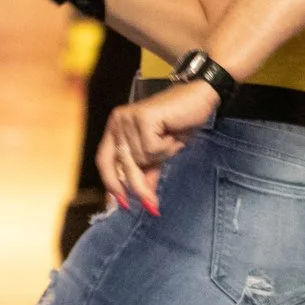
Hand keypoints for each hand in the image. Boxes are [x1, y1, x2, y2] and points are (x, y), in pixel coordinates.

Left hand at [96, 80, 216, 213]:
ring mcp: (128, 118)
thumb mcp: (161, 153)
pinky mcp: (143, 117)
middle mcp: (118, 121)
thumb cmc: (180, 123)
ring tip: (171, 141)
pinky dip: (166, 148)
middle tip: (152, 204)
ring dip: (161, 157)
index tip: (123, 205)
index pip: (104, 161)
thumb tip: (145, 200)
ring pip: (140, 158)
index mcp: (116, 128)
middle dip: (137, 185)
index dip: (112, 184)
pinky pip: (152, 149)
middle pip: (122, 165)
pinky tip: (172, 134)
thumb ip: (148, 172)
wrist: (199, 98)